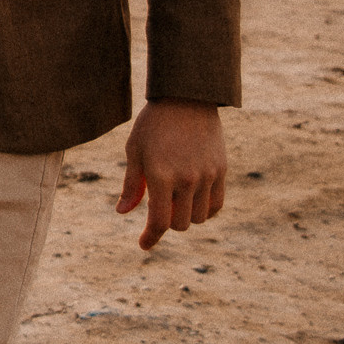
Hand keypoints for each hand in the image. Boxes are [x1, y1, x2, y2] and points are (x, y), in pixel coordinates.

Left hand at [116, 98, 226, 249]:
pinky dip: (204, 210)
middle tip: (158, 210)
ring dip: (185, 216)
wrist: (186, 99)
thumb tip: (122, 212)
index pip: (159, 220)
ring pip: (199, 218)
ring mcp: (207, 176)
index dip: (151, 236)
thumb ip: (131, 185)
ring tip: (174, 200)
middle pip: (180, 224)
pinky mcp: (221, 171)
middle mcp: (187, 179)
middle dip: (166, 223)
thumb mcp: (134, 151)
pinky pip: (216, 205)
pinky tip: (192, 201)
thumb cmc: (152, 125)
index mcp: (160, 175)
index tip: (143, 245)